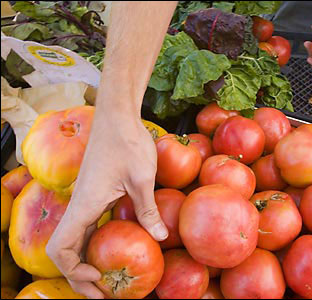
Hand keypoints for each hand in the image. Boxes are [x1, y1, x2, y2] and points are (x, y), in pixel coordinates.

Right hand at [46, 111, 167, 298]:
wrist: (118, 117)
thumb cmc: (127, 142)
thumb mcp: (141, 177)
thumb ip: (148, 209)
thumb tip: (161, 237)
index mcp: (84, 205)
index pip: (61, 248)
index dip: (73, 271)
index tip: (98, 279)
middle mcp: (80, 206)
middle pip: (66, 250)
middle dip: (80, 276)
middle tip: (105, 293)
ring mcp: (86, 201)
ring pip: (76, 241)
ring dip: (87, 262)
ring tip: (109, 279)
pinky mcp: (96, 196)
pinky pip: (89, 228)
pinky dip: (95, 245)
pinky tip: (115, 250)